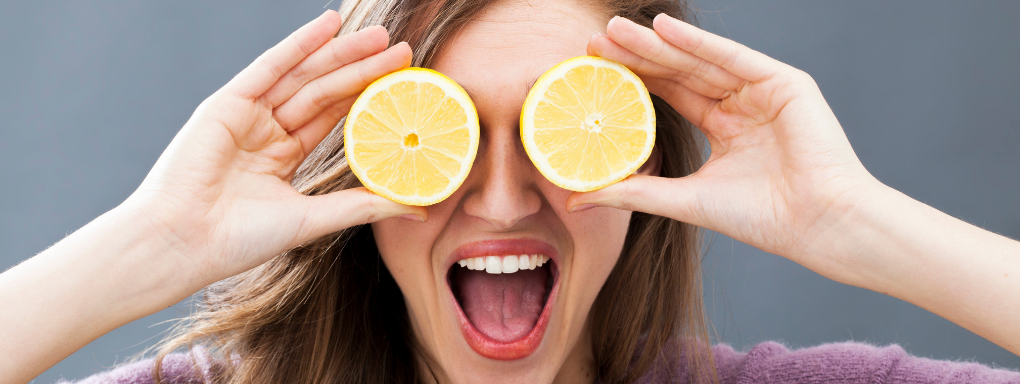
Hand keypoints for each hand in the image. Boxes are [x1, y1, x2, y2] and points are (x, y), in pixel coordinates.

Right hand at [127, 10, 425, 283]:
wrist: (184, 242)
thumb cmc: (240, 240)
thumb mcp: (314, 219)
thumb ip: (363, 206)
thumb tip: (417, 207)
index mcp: (281, 158)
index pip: (333, 119)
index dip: (367, 99)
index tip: (402, 85)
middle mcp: (266, 132)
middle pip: (324, 92)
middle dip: (364, 71)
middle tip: (403, 52)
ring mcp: (247, 116)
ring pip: (304, 76)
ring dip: (342, 53)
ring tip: (381, 37)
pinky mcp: (227, 103)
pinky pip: (270, 65)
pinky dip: (299, 43)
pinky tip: (328, 25)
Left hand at [570, 14, 878, 276]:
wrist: (816, 226)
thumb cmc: (761, 218)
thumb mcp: (683, 200)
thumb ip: (634, 192)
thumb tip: (577, 199)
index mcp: (724, 128)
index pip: (671, 94)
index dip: (633, 81)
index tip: (593, 71)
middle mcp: (742, 105)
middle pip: (680, 72)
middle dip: (637, 56)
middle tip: (594, 43)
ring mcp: (763, 91)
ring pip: (700, 61)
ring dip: (657, 44)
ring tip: (615, 30)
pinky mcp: (784, 83)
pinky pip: (732, 57)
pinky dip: (698, 43)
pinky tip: (664, 30)